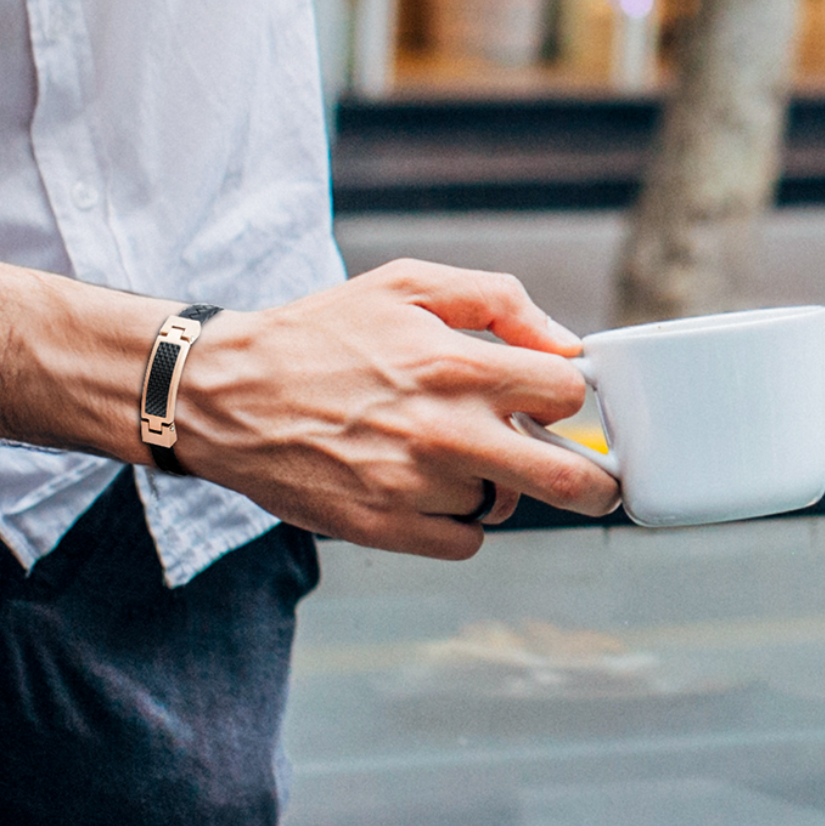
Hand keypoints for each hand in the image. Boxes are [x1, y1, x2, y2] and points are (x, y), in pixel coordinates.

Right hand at [173, 259, 620, 559]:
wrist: (230, 394)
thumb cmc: (321, 333)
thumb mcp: (405, 284)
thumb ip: (497, 301)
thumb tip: (566, 346)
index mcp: (454, 363)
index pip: (567, 394)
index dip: (570, 394)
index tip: (554, 399)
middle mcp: (443, 431)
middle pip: (568, 480)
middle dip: (595, 482)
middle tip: (594, 480)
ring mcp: (414, 487)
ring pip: (504, 506)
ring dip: (496, 485)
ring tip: (452, 454)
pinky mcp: (384, 528)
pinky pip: (463, 541)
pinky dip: (457, 518)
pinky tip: (425, 485)